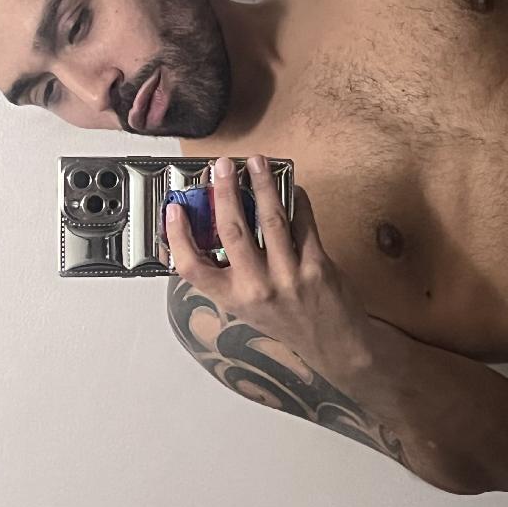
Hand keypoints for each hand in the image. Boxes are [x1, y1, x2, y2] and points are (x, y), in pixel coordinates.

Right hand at [165, 155, 375, 376]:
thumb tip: (217, 226)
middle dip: (224, 191)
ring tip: (257, 162)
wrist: (334, 344)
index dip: (178, 237)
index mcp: (233, 298)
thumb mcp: (248, 306)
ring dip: (263, 185)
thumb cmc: (288, 322)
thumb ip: (231, 273)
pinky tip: (292, 186)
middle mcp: (257, 288)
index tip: (173, 209)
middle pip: (232, 230)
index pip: (193, 267)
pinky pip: (304, 223)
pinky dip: (297, 200)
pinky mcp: (318, 265)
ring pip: (271, 219)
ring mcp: (289, 276)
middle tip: (222, 166)